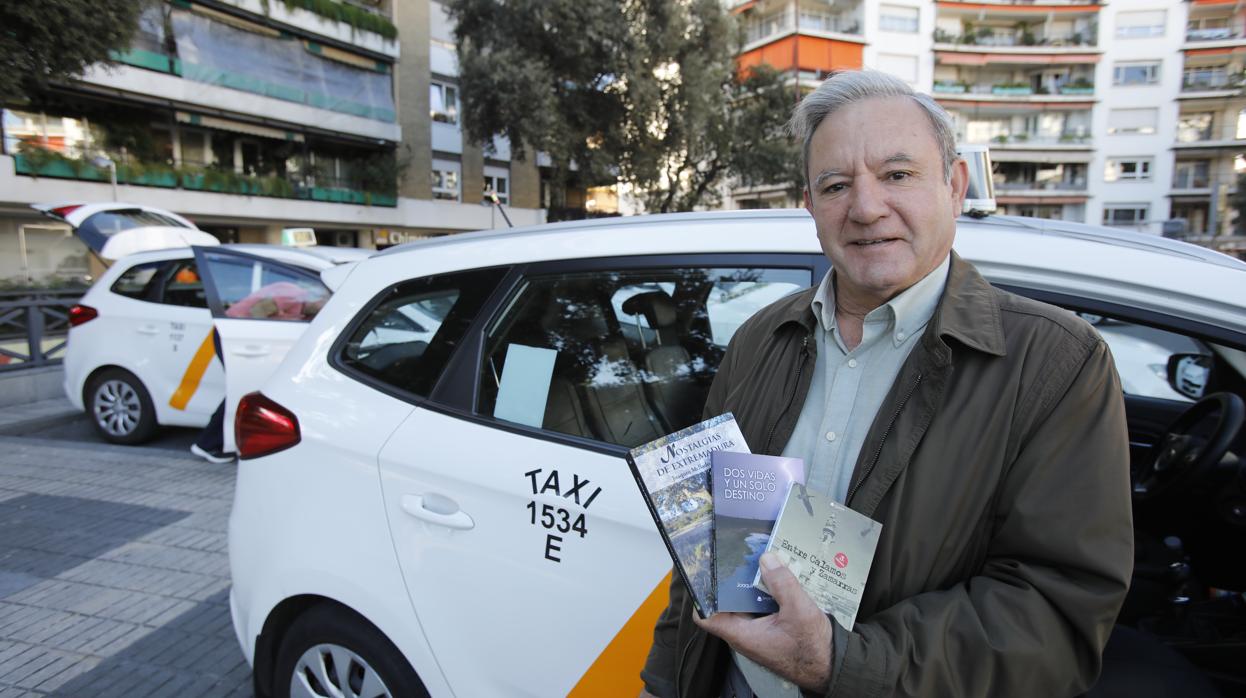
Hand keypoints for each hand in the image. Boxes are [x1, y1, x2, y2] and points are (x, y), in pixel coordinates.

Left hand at [693, 552, 832, 691]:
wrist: (830, 666)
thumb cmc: (812, 649)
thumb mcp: (799, 611)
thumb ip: (782, 583)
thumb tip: (767, 559)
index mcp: (742, 634)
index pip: (706, 616)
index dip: (701, 595)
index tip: (705, 572)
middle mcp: (744, 634)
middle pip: (725, 603)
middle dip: (729, 580)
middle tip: (735, 556)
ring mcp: (756, 631)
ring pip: (743, 603)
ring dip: (749, 584)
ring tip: (756, 560)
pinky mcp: (768, 628)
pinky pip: (758, 606)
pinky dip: (763, 591)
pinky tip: (775, 577)